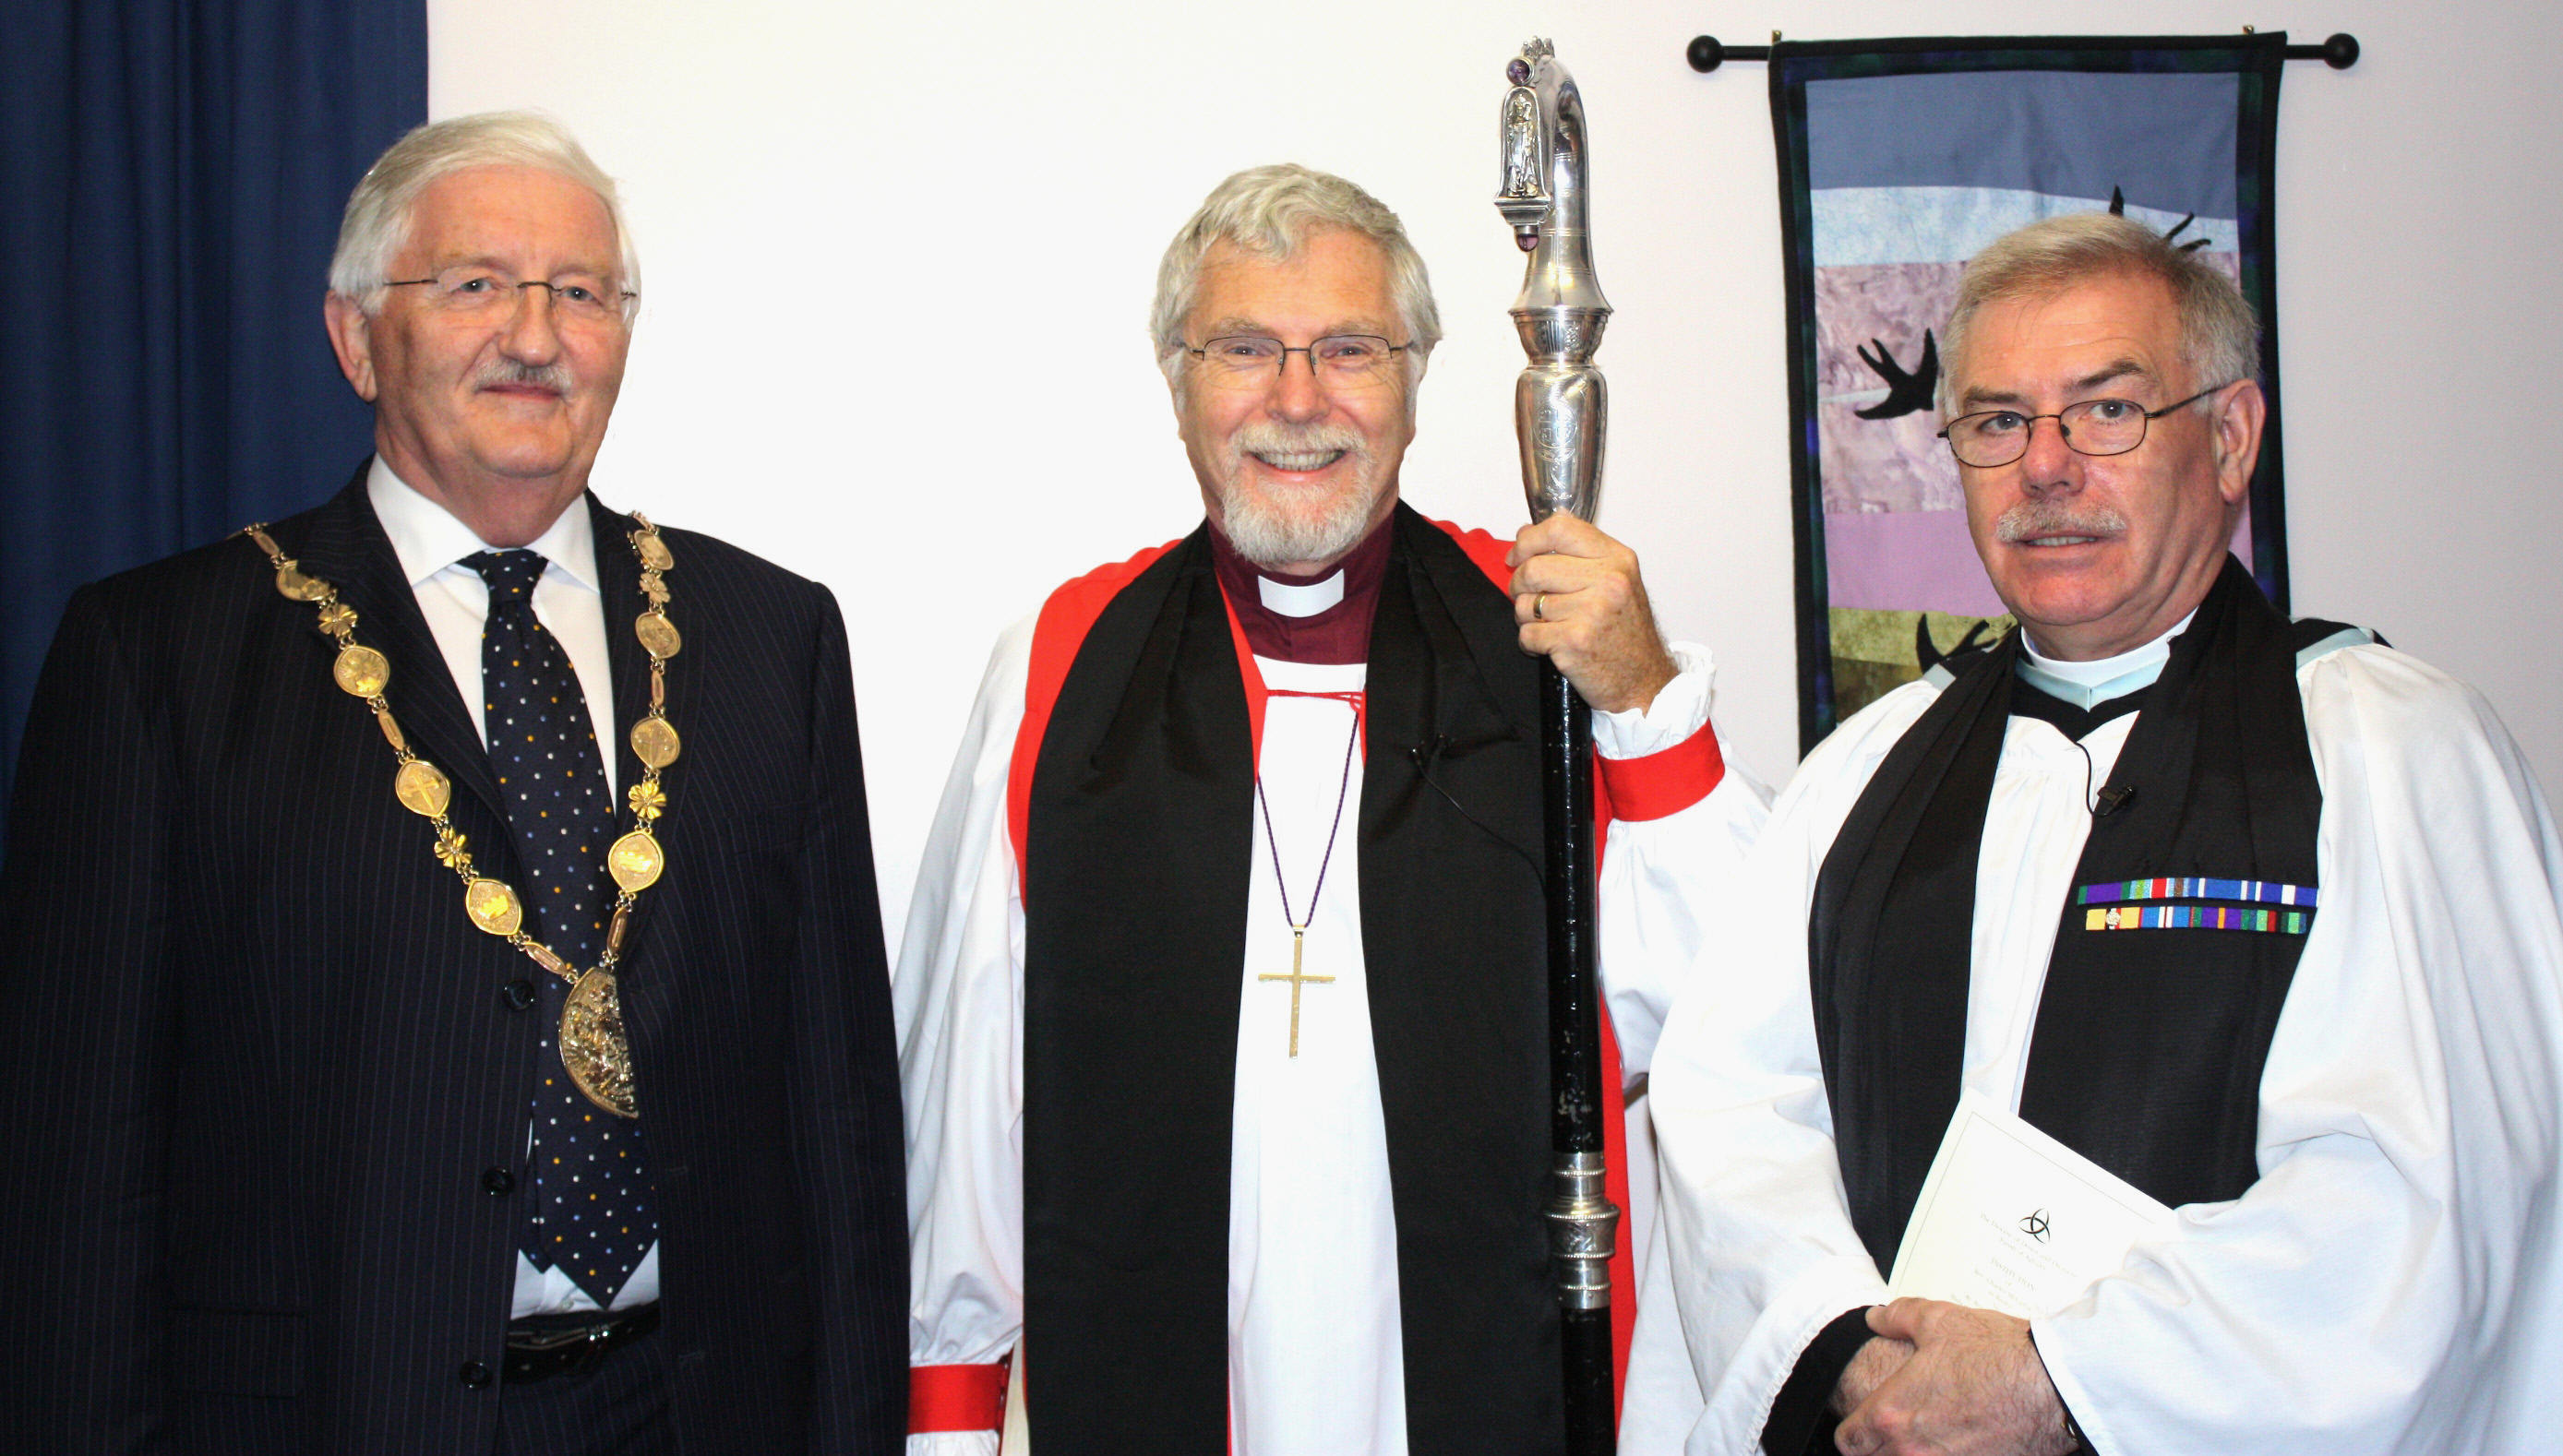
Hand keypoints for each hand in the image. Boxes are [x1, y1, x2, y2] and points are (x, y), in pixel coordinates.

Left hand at [1506, 515, 1677, 713]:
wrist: (1645, 683)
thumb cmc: (1627, 634)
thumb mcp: (1616, 582)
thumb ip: (1575, 554)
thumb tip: (1525, 533)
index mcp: (1617, 559)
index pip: (1559, 529)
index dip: (1527, 541)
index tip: (1516, 556)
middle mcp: (1608, 581)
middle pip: (1534, 567)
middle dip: (1519, 585)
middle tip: (1527, 597)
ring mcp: (1592, 612)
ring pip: (1525, 603)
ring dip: (1526, 618)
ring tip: (1548, 625)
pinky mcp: (1575, 642)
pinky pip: (1527, 633)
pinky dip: (1530, 643)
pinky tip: (1549, 646)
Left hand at [1834, 1300, 2074, 1455]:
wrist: (2055, 1388)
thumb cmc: (2000, 1356)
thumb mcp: (1940, 1320)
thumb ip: (1897, 1317)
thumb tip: (1876, 1317)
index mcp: (1892, 1413)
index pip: (1849, 1441)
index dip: (1854, 1431)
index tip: (1866, 1423)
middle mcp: (1913, 1450)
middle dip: (1880, 1446)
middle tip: (1899, 1428)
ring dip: (1912, 1454)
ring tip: (1931, 1437)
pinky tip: (1961, 1446)